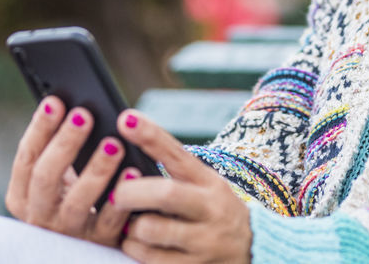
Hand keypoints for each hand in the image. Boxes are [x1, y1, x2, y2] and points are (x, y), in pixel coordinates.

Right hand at [5, 95, 140, 246]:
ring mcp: (68, 232)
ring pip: (77, 202)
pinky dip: (120, 196)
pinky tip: (133, 172)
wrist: (91, 243)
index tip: (54, 101)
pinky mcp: (98, 243)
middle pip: (45, 178)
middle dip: (64, 143)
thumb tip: (62, 100)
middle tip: (84, 114)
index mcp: (23, 196)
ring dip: (95, 169)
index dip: (39, 129)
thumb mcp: (58, 176)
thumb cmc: (74, 195)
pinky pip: (110, 221)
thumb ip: (55, 148)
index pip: (26, 159)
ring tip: (114, 143)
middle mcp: (40, 216)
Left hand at [112, 108, 252, 263]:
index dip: (150, 136)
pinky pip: (151, 260)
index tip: (125, 119)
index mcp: (209, 182)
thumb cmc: (212, 211)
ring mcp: (204, 242)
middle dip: (132, 191)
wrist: (252, 251)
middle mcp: (210, 209)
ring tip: (128, 223)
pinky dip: (135, 249)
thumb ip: (173, 171)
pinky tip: (136, 243)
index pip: (177, 154)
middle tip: (116, 193)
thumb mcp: (203, 185)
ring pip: (152, 230)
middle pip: (165, 193)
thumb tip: (130, 138)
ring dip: (131, 226)